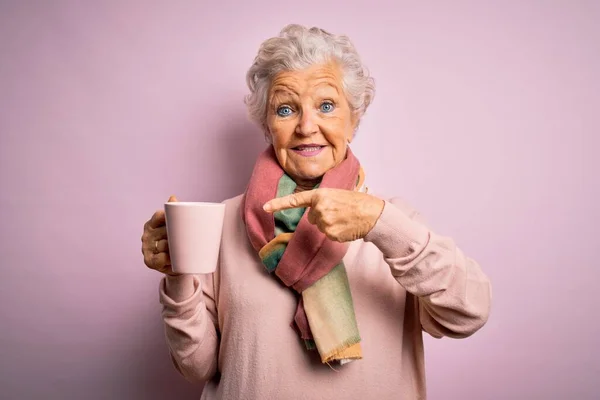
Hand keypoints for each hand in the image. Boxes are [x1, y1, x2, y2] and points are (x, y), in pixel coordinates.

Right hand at [141, 195, 177, 274]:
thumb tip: (172, 197)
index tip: (175, 218)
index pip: (159, 216)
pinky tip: (169, 258)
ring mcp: (147, 248)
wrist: (178, 265)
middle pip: (163, 231)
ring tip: (184, 248)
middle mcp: (147, 235)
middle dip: (174, 233)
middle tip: (188, 235)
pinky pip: (158, 259)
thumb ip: (176, 213)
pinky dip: (165, 259)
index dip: (167, 216)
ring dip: (172, 247)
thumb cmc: (177, 242)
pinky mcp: (149, 261)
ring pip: (162, 245)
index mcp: (152, 224)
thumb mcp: (177, 227)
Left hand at [263, 189, 384, 241]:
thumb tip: (313, 214)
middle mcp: (319, 208)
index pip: (295, 200)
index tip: (264, 207)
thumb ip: (321, 201)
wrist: (372, 214)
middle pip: (312, 217)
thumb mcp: (336, 194)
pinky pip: (328, 235)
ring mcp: (324, 222)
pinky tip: (346, 227)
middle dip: (322, 216)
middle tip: (339, 211)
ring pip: (320, 227)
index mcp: (320, 195)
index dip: (278, 204)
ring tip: (344, 218)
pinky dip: (336, 233)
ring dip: (330, 224)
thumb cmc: (356, 202)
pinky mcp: (330, 234)